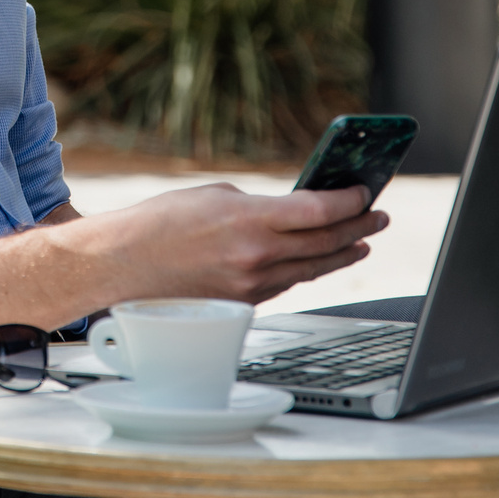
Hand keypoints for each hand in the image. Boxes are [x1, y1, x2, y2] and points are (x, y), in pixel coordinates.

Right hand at [73, 183, 388, 305]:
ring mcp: (251, 285)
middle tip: (377, 217)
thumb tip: (296, 211)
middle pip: (325, 243)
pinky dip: (306, 269)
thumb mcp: (214, 196)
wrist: (121, 265)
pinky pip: (286, 284)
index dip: (349, 202)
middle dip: (358, 228)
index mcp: (248, 219)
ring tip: (360, 241)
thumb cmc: (160, 224)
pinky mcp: (243, 304)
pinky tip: (318, 260)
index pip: (318, 212)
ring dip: (341, 253)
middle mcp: (255, 256)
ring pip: (312, 269)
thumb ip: (260, 205)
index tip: (364, 193)